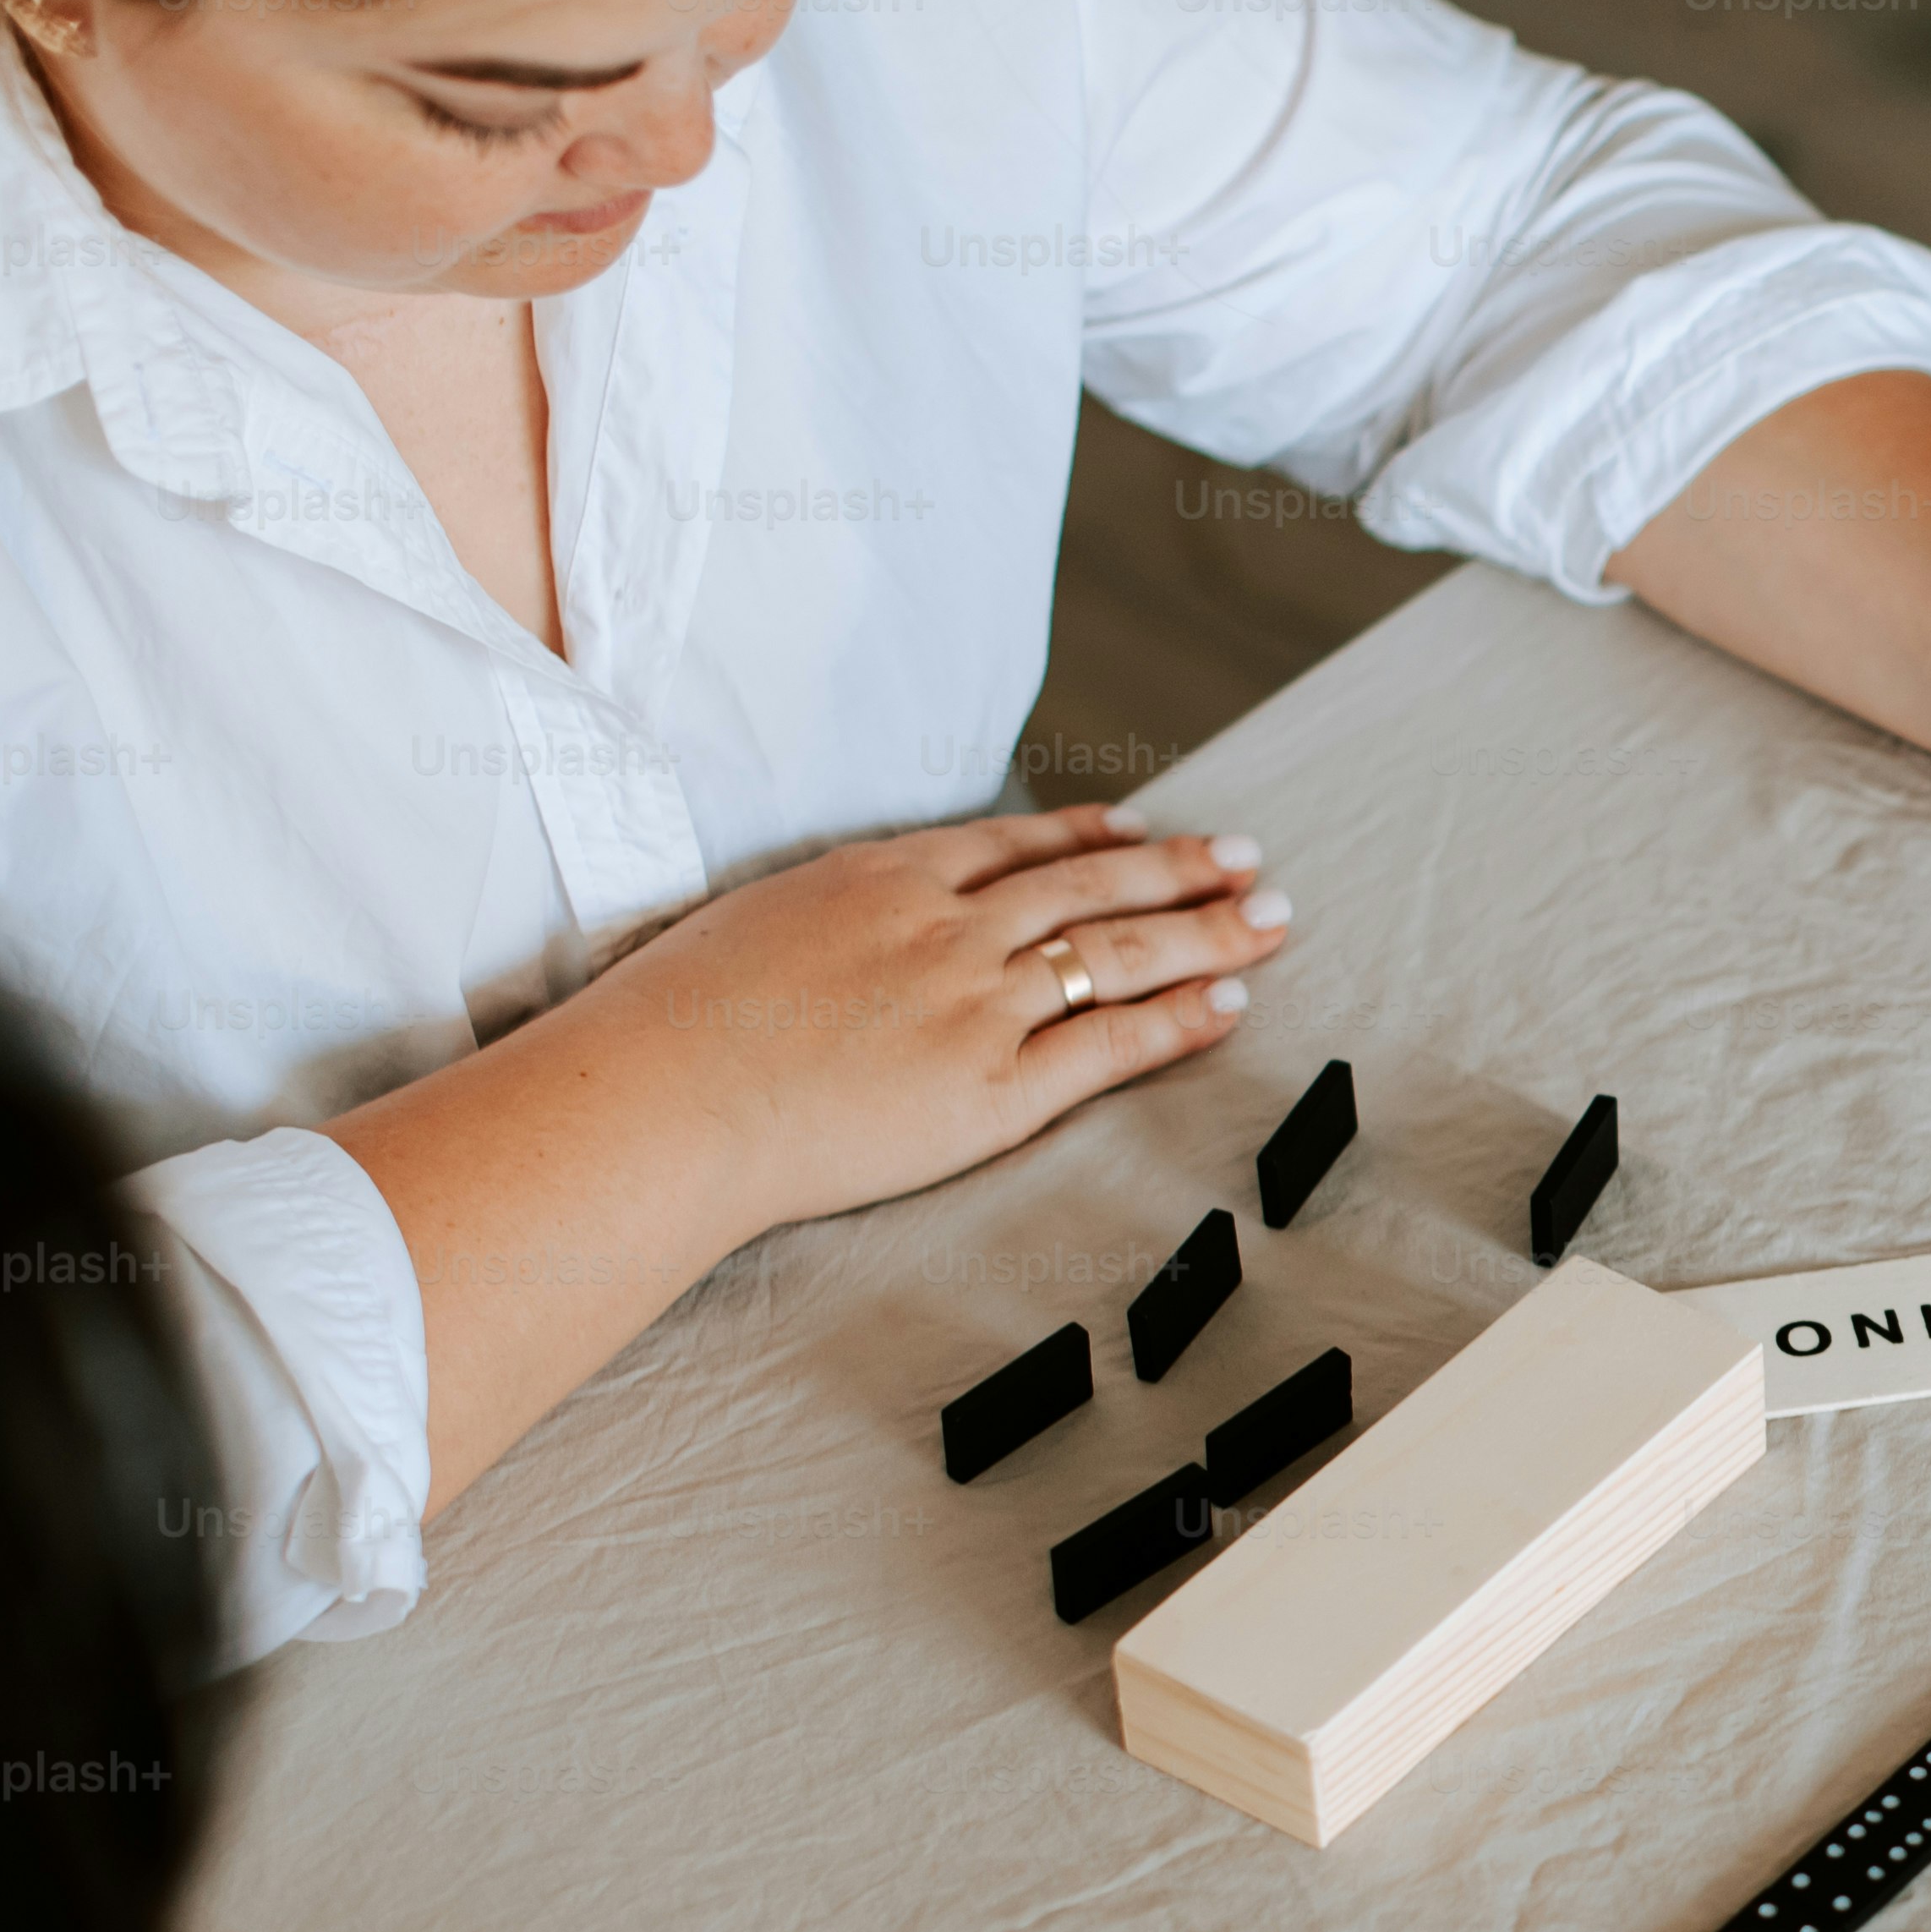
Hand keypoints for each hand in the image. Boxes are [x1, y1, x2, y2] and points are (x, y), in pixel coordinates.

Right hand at [331, 803, 1288, 1511]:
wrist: (661, 1099)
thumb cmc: (676, 1025)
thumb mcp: (757, 924)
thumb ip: (831, 916)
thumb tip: (854, 923)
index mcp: (883, 878)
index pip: (1016, 843)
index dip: (1093, 836)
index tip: (1144, 832)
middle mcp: (945, 927)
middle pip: (1091, 886)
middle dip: (1181, 871)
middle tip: (1247, 859)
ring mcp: (974, 1005)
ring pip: (1118, 953)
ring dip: (1206, 931)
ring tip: (1269, 919)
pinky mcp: (990, 1089)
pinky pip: (1110, 1045)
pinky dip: (1179, 1018)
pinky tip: (1230, 1002)